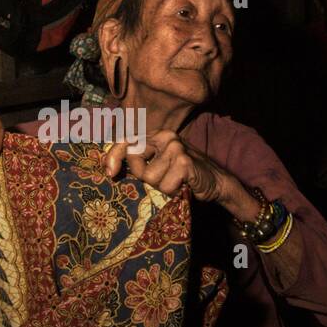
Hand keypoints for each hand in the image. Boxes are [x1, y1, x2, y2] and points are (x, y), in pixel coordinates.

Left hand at [102, 130, 229, 202]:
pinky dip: (173, 192)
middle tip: (164, 178)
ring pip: (149, 178)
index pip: (128, 141)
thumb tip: (111, 167)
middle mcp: (166, 136)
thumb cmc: (184, 176)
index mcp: (158, 135)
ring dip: (162, 187)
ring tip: (176, 182)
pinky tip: (184, 186)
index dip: (114, 156)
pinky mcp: (184, 162)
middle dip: (144, 176)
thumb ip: (140, 161)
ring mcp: (176, 148)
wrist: (216, 182)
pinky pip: (165, 186)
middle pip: (135, 162)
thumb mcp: (159, 165)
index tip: (110, 172)